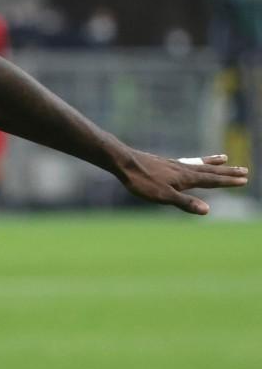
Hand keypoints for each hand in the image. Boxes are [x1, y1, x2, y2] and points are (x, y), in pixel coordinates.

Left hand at [118, 153, 248, 214]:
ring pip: (198, 164)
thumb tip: (207, 210)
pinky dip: (195, 161)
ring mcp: (173, 165)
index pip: (212, 180)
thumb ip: (185, 202)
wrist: (123, 162)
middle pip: (209, 170)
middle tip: (244, 170)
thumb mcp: (163, 196)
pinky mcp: (163, 163)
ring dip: (213, 163)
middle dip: (227, 172)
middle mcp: (183, 169)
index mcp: (186, 178)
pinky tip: (191, 162)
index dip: (228, 181)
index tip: (244, 180)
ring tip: (224, 158)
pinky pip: (186, 162)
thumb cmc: (142, 181)